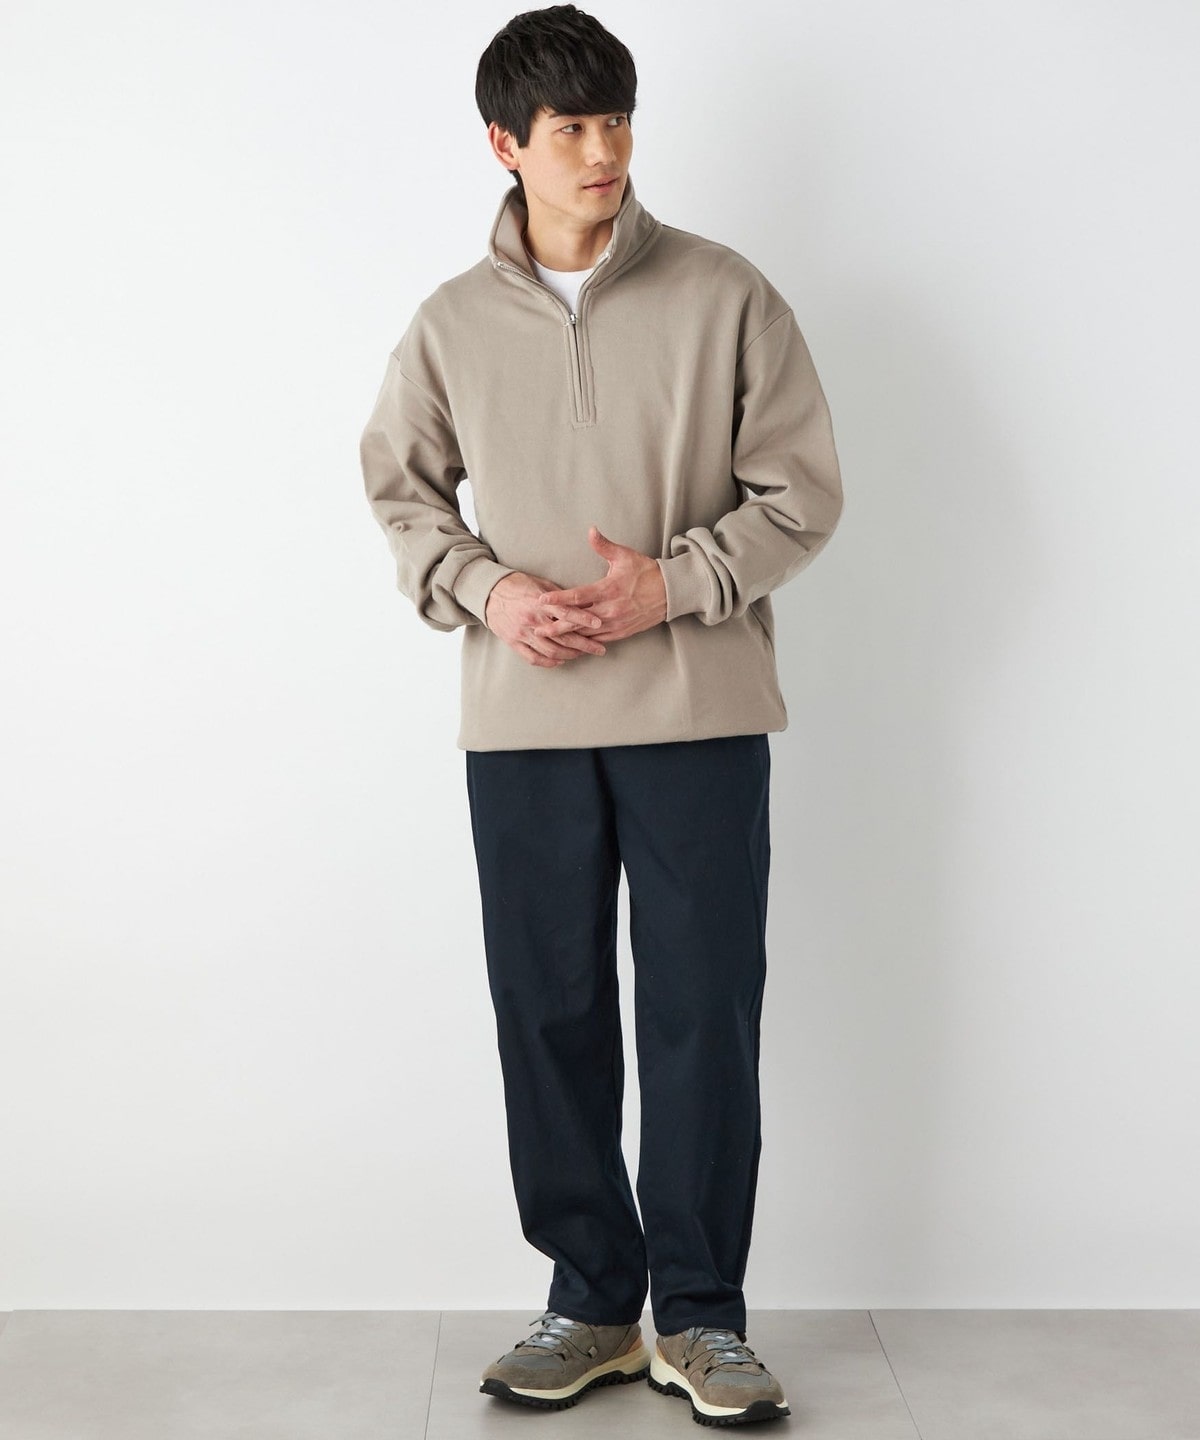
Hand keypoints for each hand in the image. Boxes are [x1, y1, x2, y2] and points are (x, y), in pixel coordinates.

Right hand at [485, 571, 606, 667]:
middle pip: (563, 638)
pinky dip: (550, 662)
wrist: (489, 593)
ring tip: (582, 654)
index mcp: (539, 603)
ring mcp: (522, 633)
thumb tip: (581, 602)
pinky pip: (534, 658)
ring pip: (551, 651)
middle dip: (585, 645)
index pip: (566, 613)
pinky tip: (561, 660)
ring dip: (570, 655)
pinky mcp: (514, 642)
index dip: (583, 620)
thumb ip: (558, 596)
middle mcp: (532, 620)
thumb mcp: (540, 584)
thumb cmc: (517, 585)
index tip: (599, 624)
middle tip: (600, 649)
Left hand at [535, 526, 667, 641]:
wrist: (671, 592)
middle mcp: (611, 609)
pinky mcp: (623, 632)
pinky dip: (585, 642)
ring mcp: (617, 623)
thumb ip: (604, 545)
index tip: (541, 600)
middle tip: (536, 629)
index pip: (577, 596)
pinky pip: (599, 639)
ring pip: (587, 633)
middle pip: (577, 621)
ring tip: (549, 639)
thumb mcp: (625, 555)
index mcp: (609, 589)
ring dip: (568, 636)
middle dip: (556, 626)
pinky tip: (572, 645)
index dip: (558, 599)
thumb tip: (591, 530)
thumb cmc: (646, 571)